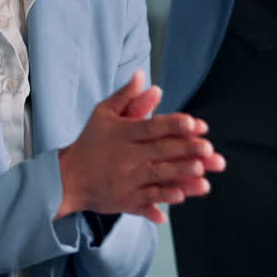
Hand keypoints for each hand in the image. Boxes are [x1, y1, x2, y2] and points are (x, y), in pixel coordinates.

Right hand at [57, 71, 224, 223]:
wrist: (68, 178)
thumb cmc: (90, 142)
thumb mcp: (103, 114)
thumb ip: (126, 96)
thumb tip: (143, 76)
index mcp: (122, 133)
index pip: (151, 126)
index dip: (173, 124)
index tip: (194, 123)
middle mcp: (125, 156)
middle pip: (160, 151)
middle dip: (186, 149)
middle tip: (208, 148)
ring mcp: (126, 180)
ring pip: (157, 176)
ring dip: (180, 174)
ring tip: (200, 171)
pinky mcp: (126, 200)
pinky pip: (147, 199)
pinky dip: (162, 199)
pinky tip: (180, 196)